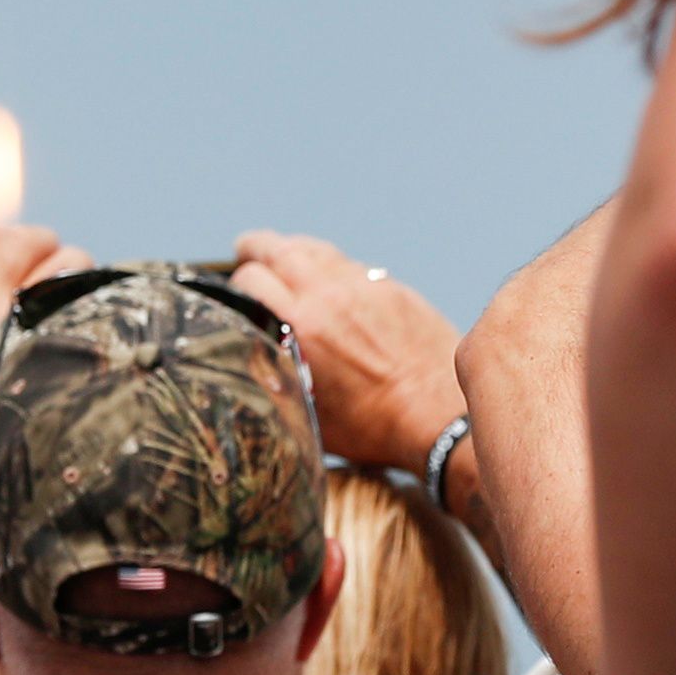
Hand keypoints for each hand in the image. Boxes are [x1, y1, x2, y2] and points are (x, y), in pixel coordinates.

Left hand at [0, 223, 78, 472]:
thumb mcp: (5, 413)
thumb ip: (40, 377)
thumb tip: (74, 363)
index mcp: (11, 328)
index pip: (68, 269)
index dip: (85, 277)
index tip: (85, 294)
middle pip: (37, 241)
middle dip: (56, 254)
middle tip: (59, 278)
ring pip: (2, 234)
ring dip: (21, 243)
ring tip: (27, 264)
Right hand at [229, 232, 464, 477]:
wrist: (440, 417)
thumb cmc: (375, 427)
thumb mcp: (309, 416)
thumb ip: (276, 384)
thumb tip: (253, 366)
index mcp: (302, 328)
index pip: (251, 280)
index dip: (235, 285)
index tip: (234, 296)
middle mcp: (330, 298)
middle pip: (279, 250)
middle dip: (255, 248)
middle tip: (244, 248)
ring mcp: (365, 288)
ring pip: (317, 250)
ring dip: (292, 249)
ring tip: (282, 252)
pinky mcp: (393, 289)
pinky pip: (352, 265)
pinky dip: (331, 265)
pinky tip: (329, 275)